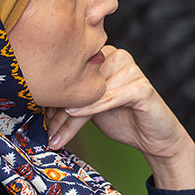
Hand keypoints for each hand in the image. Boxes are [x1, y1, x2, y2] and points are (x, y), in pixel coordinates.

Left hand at [47, 46, 194, 189]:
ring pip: (91, 93)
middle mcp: (117, 57)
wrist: (155, 139)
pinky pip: (109, 97)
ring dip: (70, 117)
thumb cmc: (123, 120)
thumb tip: (42, 101)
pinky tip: (74, 116)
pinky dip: (90, 108)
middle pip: (80, 84)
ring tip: (56, 135)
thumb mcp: (91, 107)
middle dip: (60, 110)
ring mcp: (131, 70)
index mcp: (104, 55)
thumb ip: (73, 98)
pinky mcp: (141, 87)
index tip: (39, 115)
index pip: (73, 74)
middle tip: (47, 130)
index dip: (55, 96)